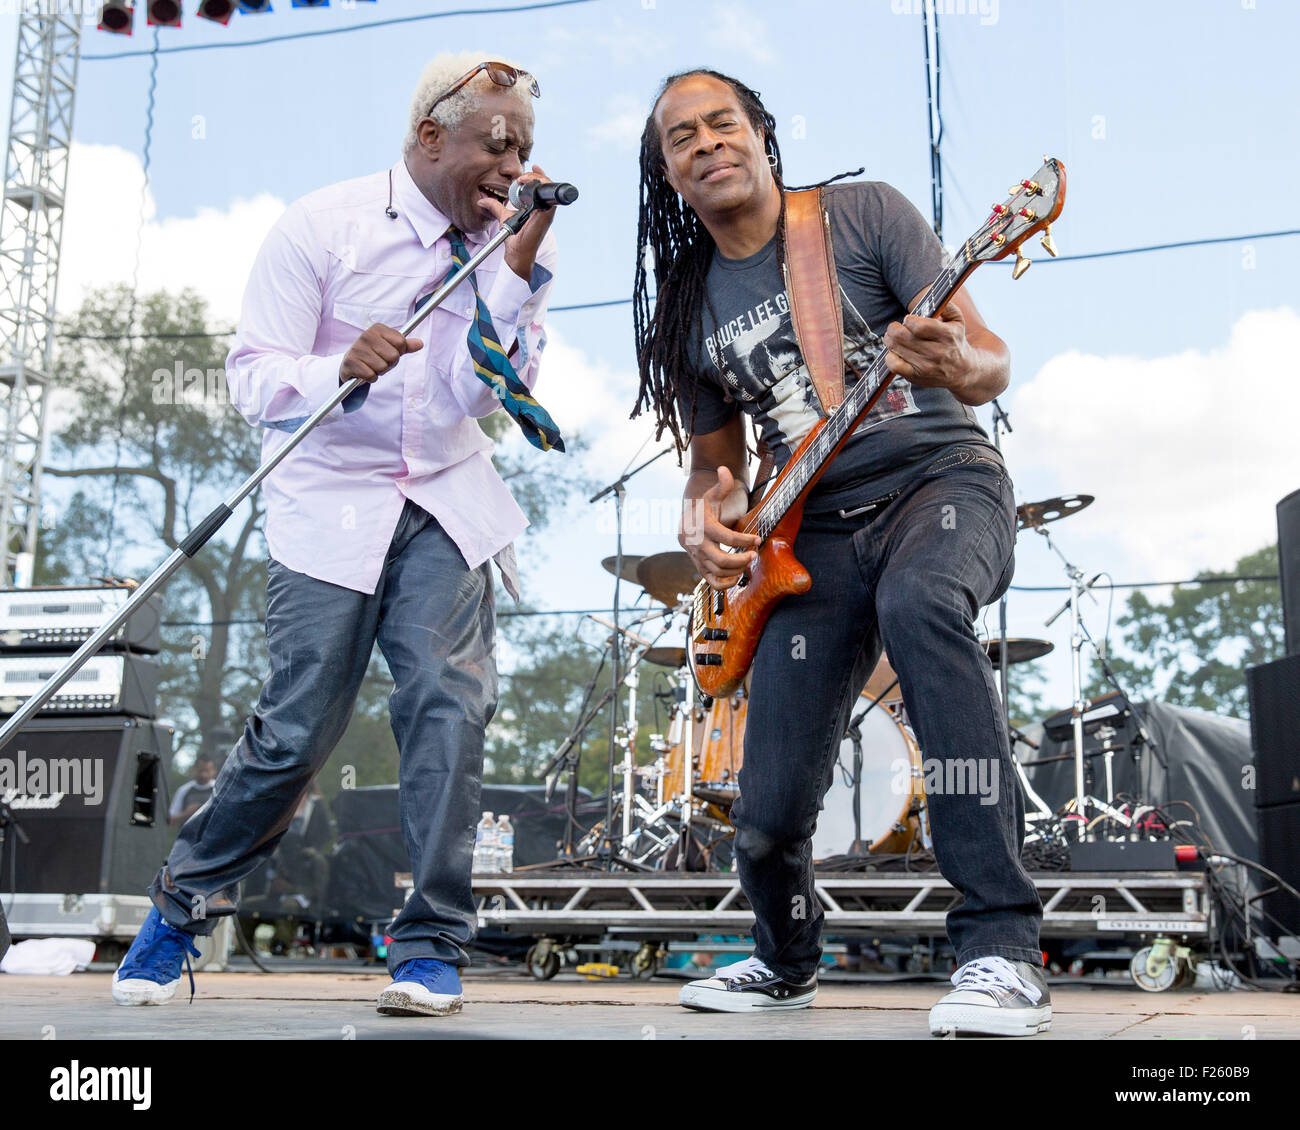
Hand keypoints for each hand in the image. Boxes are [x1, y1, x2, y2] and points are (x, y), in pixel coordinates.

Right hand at [339, 323, 422, 384]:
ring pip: (383, 367)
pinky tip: (365, 371)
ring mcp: (357, 348)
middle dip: (389, 363)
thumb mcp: (390, 348)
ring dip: (379, 371)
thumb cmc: (374, 355)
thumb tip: (420, 343)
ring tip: (371, 366)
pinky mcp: (351, 362)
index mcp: (378, 328)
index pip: (401, 343)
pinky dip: (371, 378)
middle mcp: (366, 335)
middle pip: (394, 356)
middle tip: (380, 361)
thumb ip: (405, 346)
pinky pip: (372, 375)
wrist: (351, 364)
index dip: (399, 352)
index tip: (389, 352)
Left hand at [479, 164, 557, 281]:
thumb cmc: (515, 237)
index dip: (538, 175)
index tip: (532, 166)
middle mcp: (544, 208)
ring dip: (537, 178)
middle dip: (536, 175)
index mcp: (538, 207)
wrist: (517, 252)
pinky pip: (548, 196)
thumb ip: (495, 207)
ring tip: (523, 179)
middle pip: (546, 184)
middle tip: (521, 177)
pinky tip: (527, 184)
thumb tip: (482, 201)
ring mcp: (547, 212)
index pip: (542, 187)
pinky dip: (540, 186)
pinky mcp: (546, 215)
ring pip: (548, 187)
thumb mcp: (503, 217)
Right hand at [679, 466, 759, 590]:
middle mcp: (697, 544)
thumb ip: (722, 485)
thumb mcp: (712, 495)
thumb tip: (724, 469)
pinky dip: (725, 583)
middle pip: (721, 559)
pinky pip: (711, 582)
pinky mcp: (698, 568)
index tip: (757, 539)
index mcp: (702, 526)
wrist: (686, 524)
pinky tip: (738, 575)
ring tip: (748, 562)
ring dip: (736, 570)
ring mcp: (696, 558)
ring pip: (717, 571)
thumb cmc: (704, 509)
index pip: (725, 537)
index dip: (744, 540)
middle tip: (754, 555)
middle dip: (741, 559)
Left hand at [883, 302, 971, 393]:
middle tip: (896, 327)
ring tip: (894, 337)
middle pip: (902, 337)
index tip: (909, 319)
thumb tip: (929, 296)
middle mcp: (937, 353)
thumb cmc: (955, 341)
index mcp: (947, 336)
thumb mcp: (958, 320)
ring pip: (895, 349)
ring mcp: (925, 366)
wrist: (962, 371)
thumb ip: (945, 305)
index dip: (909, 320)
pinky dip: (889, 356)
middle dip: (894, 328)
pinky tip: (895, 352)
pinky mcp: (916, 377)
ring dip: (890, 339)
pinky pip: (894, 366)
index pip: (919, 326)